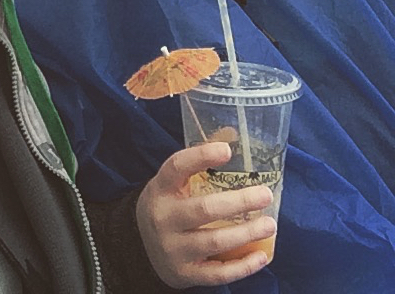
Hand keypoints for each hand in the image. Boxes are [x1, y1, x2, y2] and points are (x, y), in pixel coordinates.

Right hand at [136, 142, 275, 288]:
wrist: (139, 246)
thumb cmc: (167, 207)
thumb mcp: (171, 185)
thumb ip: (196, 166)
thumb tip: (230, 135)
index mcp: (160, 189)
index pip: (176, 168)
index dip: (200, 157)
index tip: (226, 149)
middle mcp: (164, 217)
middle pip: (203, 209)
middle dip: (238, 202)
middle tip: (265, 194)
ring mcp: (173, 247)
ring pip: (214, 241)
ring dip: (246, 233)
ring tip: (270, 224)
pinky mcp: (185, 273)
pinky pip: (217, 273)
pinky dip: (242, 266)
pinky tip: (261, 256)